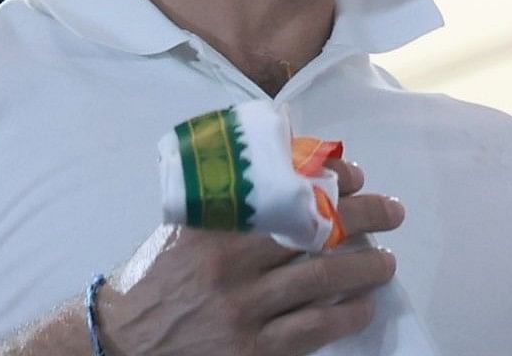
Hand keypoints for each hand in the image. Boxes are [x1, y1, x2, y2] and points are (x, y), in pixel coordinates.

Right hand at [96, 159, 406, 355]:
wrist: (118, 342)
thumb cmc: (156, 278)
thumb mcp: (185, 229)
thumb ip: (229, 207)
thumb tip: (290, 174)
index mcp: (217, 228)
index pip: (287, 194)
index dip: (331, 182)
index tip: (356, 176)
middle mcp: (233, 267)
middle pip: (316, 233)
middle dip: (366, 217)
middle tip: (394, 211)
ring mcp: (244, 312)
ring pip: (323, 281)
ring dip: (366, 268)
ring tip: (386, 262)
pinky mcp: (252, 351)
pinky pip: (312, 329)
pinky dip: (346, 315)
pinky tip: (363, 307)